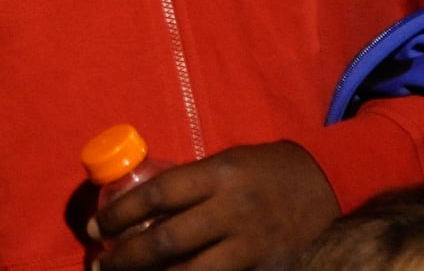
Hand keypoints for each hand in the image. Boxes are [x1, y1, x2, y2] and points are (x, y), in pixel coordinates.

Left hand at [89, 142, 338, 269]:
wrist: (329, 186)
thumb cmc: (264, 170)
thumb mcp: (224, 163)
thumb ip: (189, 185)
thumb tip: (138, 205)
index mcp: (218, 176)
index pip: (156, 196)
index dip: (119, 214)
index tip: (95, 227)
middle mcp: (233, 211)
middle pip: (166, 242)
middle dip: (125, 258)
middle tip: (100, 264)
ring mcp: (253, 246)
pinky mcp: (269, 270)